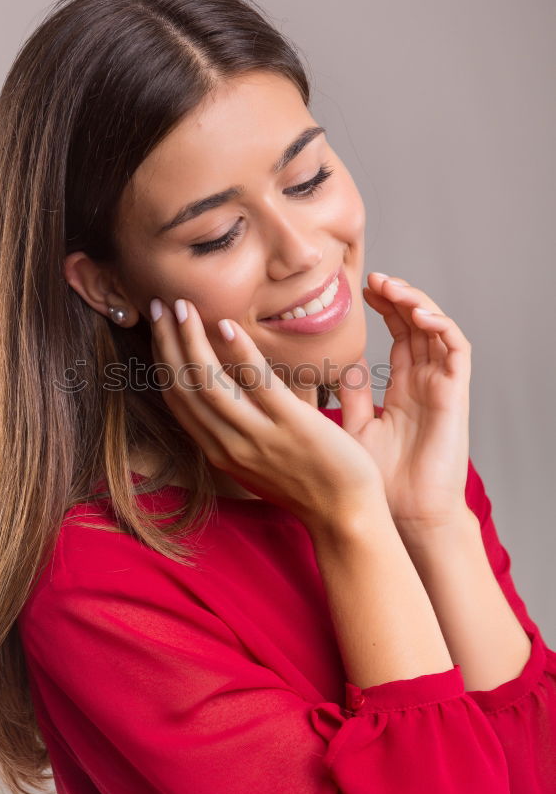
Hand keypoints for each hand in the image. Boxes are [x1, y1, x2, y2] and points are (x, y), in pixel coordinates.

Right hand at [148, 297, 385, 531]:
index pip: (178, 400)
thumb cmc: (309, 485)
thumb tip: (232, 391)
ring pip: (208, 383)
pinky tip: (226, 325)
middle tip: (160, 304)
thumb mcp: (259, 461)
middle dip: (167, 342)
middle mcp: (229, 445)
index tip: (159, 327)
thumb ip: (240, 429)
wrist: (345, 516)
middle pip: (184, 388)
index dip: (163, 360)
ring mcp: (258, 436)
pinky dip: (238, 353)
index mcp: (220, 451)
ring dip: (191, 341)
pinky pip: (257, 384)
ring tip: (183, 306)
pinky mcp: (291, 426)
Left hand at [333, 273, 471, 532]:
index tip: (360, 290)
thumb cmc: (382, 480)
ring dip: (417, 303)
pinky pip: (456, 350)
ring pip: (437, 330)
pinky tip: (417, 314)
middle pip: (417, 325)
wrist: (406, 515)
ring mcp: (442, 386)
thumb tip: (337, 365)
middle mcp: (426, 381)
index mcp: (404, 387)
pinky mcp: (456, 394)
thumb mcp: (357, 428)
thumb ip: (353, 395)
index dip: (384, 309)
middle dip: (397, 297)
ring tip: (391, 287)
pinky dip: (440, 326)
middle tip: (372, 278)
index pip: (398, 335)